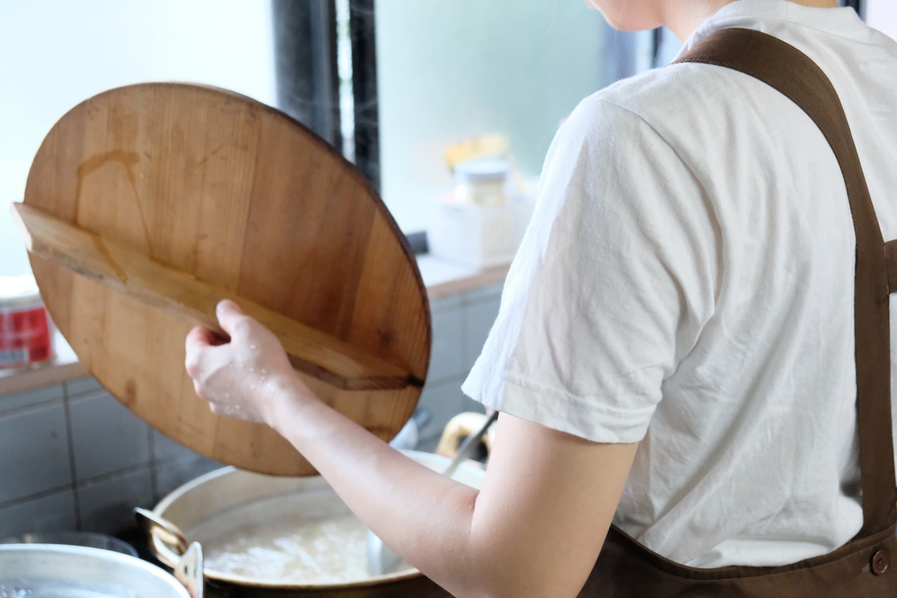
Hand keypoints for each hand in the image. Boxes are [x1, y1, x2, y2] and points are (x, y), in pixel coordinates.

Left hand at [184, 299, 303, 423]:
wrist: (281, 400)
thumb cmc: (263, 363)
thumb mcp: (248, 328)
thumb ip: (230, 315)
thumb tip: (222, 308)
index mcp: (197, 361)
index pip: (195, 335)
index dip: (215, 328)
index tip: (233, 329)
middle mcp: (199, 383)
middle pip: (204, 356)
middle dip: (222, 347)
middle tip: (246, 344)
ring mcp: (213, 399)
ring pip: (216, 374)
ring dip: (229, 365)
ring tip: (253, 362)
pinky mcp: (229, 410)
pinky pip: (228, 390)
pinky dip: (237, 383)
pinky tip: (256, 379)